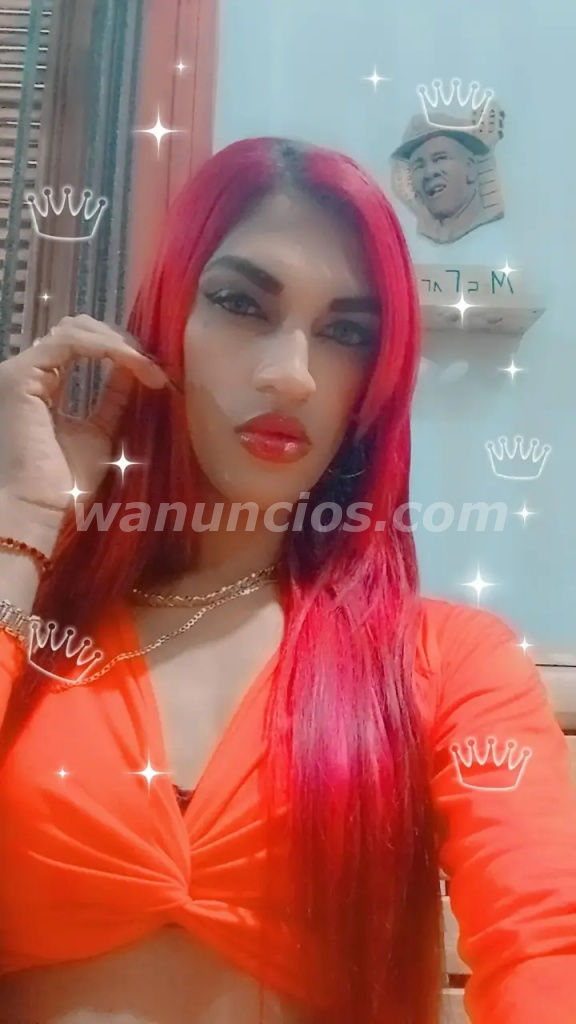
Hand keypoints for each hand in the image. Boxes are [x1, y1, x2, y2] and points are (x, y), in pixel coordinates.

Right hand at [0, 314, 167, 514]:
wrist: (43, 512)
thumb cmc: (68, 487)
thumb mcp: (102, 433)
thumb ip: (114, 400)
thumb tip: (136, 370)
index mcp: (42, 387)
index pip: (80, 346)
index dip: (120, 349)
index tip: (156, 371)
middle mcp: (28, 374)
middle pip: (78, 330)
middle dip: (121, 341)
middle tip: (155, 365)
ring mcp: (20, 373)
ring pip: (75, 330)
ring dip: (119, 344)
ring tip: (149, 367)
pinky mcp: (20, 377)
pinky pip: (70, 343)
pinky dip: (108, 348)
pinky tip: (134, 363)